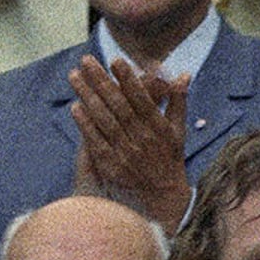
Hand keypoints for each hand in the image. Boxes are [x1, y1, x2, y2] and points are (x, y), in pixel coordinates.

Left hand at [69, 57, 190, 230]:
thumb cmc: (169, 160)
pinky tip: (75, 108)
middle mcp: (142, 137)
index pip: (141, 98)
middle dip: (101, 81)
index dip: (128, 79)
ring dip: (88, 97)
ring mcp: (125, 152)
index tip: (115, 60)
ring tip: (74, 77)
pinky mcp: (112, 165)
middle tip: (86, 60)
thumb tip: (184, 74)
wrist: (163, 198)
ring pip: (104, 120)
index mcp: (158, 126)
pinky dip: (86, 125)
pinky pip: (96, 141)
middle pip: (118, 104)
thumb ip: (178, 101)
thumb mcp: (178, 131)